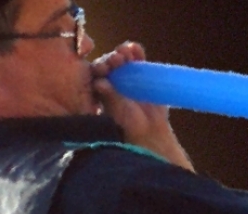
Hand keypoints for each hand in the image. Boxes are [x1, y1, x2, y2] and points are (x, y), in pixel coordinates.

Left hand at [91, 42, 194, 171]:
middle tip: (118, 58)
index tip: (104, 68)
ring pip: (122, 60)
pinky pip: (138, 60)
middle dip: (112, 59)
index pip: (96, 74)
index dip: (99, 68)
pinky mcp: (141, 73)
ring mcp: (126, 76)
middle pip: (109, 64)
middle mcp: (111, 80)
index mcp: (100, 89)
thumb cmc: (129, 125)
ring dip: (123, 53)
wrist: (150, 130)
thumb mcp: (118, 112)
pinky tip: (136, 48)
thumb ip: (110, 97)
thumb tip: (99, 83)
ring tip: (127, 51)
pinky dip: (137, 53)